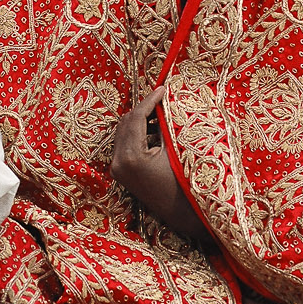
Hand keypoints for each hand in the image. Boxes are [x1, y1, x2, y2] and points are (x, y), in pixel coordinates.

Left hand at [109, 87, 206, 241]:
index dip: (150, 100)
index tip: (162, 88)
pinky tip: (156, 130)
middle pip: (126, 122)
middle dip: (144, 109)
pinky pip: (126, 144)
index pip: (136, 118)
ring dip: (141, 121)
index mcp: (131, 157)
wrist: (184, 215)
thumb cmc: (185, 182)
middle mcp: (118, 163)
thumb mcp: (176, 149)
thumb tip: (162, 101)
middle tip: (162, 100)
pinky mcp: (120, 172)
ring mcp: (117, 169)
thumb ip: (165, 125)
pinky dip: (138, 134)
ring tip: (162, 114)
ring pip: (124, 132)